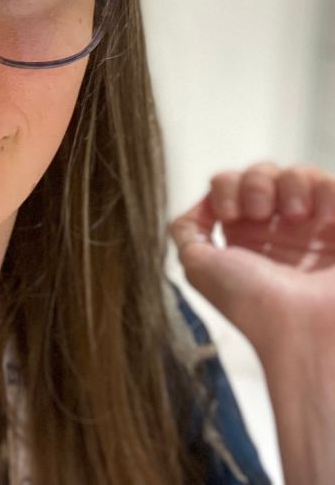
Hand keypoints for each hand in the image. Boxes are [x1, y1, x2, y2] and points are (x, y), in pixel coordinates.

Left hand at [169, 161, 334, 356]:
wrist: (303, 334)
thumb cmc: (251, 305)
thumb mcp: (199, 266)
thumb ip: (187, 230)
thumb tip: (201, 204)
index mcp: (245, 236)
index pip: (231, 184)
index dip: (226, 187)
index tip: (230, 214)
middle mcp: (280, 230)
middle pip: (264, 172)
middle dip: (256, 182)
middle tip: (259, 213)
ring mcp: (316, 229)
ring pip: (300, 174)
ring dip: (291, 183)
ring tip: (295, 215)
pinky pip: (333, 186)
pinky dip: (325, 191)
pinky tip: (321, 217)